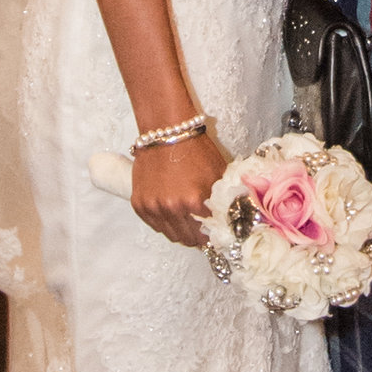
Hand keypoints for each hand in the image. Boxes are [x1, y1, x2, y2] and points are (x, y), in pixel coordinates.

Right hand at [130, 125, 227, 248]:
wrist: (167, 132)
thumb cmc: (195, 150)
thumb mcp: (218, 176)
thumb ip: (223, 202)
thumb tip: (232, 221)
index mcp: (194, 202)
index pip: (208, 236)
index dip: (214, 235)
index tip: (217, 233)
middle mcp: (172, 208)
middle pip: (189, 240)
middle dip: (199, 236)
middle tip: (203, 228)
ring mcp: (153, 208)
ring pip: (172, 236)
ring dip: (182, 232)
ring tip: (188, 220)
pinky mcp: (139, 204)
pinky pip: (156, 226)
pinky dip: (165, 223)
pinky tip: (173, 212)